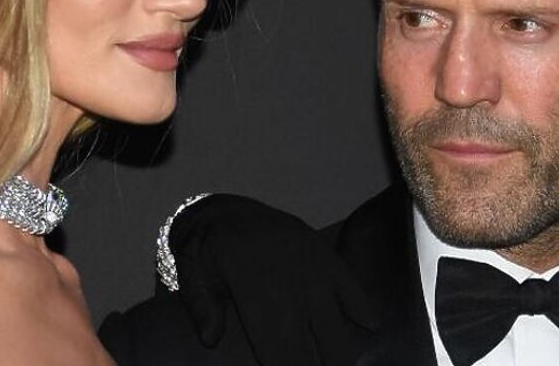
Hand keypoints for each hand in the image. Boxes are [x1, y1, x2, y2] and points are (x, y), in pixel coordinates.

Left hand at [168, 194, 379, 364]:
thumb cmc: (205, 251)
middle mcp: (287, 274)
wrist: (223, 209)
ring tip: (339, 364)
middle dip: (318, 365)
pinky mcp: (323, 252)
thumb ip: (199, 305)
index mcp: (251, 282)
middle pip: (311, 340)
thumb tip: (210, 339)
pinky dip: (361, 306)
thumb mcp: (189, 272)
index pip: (277, 345)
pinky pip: (350, 283)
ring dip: (339, 351)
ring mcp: (310, 262)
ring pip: (334, 320)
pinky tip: (369, 326)